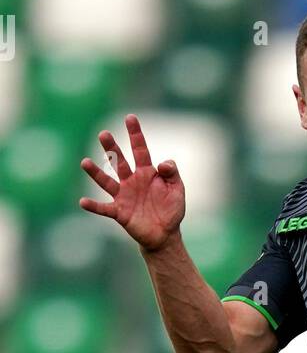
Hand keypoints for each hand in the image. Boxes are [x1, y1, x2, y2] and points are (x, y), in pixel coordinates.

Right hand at [79, 114, 184, 252]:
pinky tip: (83, 202)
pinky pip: (104, 208)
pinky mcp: (119, 212)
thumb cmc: (171, 210)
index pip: (140, 150)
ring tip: (85, 162)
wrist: (165, 235)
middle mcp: (131, 181)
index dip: (135, 134)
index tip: (130, 118)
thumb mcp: (177, 190)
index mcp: (147, 173)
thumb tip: (163, 163)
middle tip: (103, 134)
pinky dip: (94, 206)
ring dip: (96, 172)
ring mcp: (123, 196)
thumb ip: (173, 173)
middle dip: (112, 148)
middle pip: (119, 161)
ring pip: (107, 181)